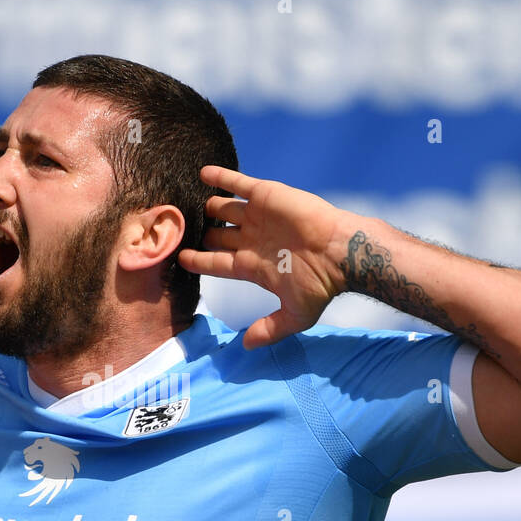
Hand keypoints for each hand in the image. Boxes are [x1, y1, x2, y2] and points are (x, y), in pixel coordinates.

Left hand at [178, 166, 350, 348]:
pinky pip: (238, 183)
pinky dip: (220, 177)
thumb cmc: (321, 285)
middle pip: (217, 234)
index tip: (180, 258)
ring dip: (209, 207)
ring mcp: (258, 216)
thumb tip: (245, 347)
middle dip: (201, 233)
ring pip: (224, 208)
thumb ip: (269, 330)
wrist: (341, 253)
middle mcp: (252, 239)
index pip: (216, 263)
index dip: (197, 260)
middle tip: (180, 228)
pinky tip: (202, 172)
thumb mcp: (294, 315)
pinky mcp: (266, 195)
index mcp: (253, 266)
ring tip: (187, 203)